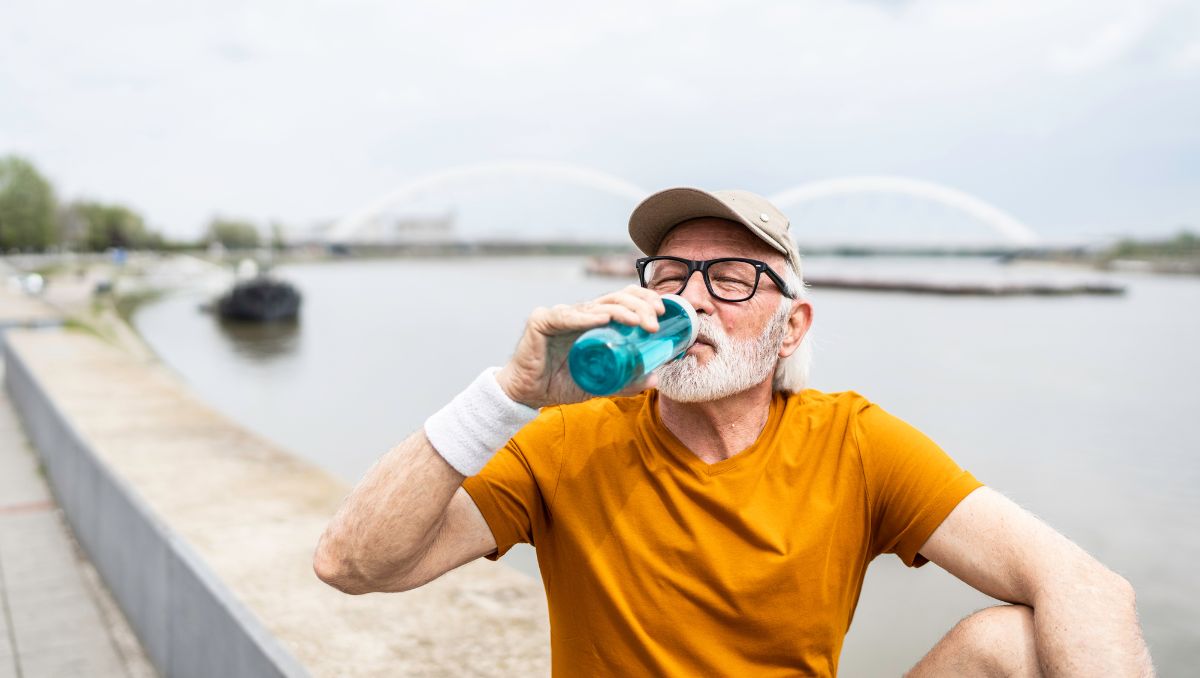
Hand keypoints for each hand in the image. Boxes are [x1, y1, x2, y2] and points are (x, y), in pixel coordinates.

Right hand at [496, 285, 665, 408]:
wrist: (527, 394)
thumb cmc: (560, 384)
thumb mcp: (600, 383)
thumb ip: (624, 381)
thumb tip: (654, 378)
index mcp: (593, 322)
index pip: (622, 300)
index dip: (643, 300)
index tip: (663, 312)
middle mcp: (579, 314)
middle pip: (614, 298)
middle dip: (639, 305)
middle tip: (656, 322)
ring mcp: (560, 314)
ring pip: (595, 305)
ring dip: (621, 312)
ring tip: (639, 321)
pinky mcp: (542, 322)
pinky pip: (566, 317)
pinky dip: (586, 318)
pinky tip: (603, 319)